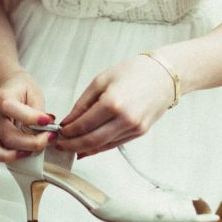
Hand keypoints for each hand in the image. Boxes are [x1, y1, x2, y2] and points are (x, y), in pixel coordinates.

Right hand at [0, 71, 54, 195]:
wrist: (8, 84)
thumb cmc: (22, 90)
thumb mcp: (34, 94)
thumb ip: (38, 113)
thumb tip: (47, 130)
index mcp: (4, 99)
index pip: (15, 110)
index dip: (33, 117)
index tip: (49, 120)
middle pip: (8, 135)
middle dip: (31, 142)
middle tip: (49, 139)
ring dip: (10, 156)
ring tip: (26, 156)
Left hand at [58, 54, 176, 156]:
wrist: (163, 75)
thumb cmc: (134, 72)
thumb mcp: (101, 80)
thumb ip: (83, 103)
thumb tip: (69, 121)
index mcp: (112, 102)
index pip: (83, 125)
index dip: (67, 131)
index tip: (58, 131)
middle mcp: (124, 119)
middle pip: (91, 141)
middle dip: (72, 145)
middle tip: (59, 144)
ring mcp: (134, 128)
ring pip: (103, 146)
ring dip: (84, 149)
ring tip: (70, 146)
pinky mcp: (140, 133)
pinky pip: (114, 144)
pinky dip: (99, 148)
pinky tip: (87, 148)